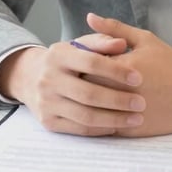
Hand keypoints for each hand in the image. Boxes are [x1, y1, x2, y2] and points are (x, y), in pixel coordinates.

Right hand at [0, 33, 146, 136]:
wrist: (31, 78)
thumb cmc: (66, 61)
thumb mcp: (79, 45)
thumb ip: (101, 42)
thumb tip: (122, 44)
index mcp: (58, 55)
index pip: (91, 62)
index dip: (116, 71)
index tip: (138, 78)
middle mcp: (48, 78)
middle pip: (88, 93)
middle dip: (118, 100)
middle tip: (141, 103)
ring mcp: (46, 102)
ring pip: (85, 115)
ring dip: (114, 119)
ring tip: (136, 118)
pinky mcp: (48, 121)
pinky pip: (79, 129)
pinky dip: (101, 129)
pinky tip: (117, 126)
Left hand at [84, 13, 171, 135]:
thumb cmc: (171, 62)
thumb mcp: (144, 40)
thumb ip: (114, 29)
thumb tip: (89, 16)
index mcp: (124, 65)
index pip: (87, 64)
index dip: (77, 62)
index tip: (75, 60)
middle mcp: (124, 90)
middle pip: (85, 87)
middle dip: (78, 82)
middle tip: (73, 78)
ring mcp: (128, 112)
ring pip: (92, 110)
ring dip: (84, 102)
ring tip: (81, 93)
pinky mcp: (133, 130)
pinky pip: (104, 127)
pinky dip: (96, 120)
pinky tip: (93, 111)